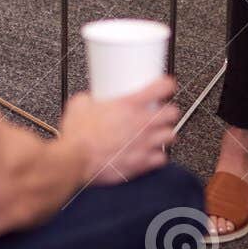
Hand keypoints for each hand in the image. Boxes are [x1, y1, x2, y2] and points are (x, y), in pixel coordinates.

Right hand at [59, 75, 181, 184]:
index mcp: (128, 105)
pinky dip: (158, 156)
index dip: (167, 85)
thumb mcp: (80, 104)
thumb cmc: (78, 135)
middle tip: (163, 111)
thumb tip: (89, 100)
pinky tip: (152, 153)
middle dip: (169, 111)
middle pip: (172, 113)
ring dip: (166, 133)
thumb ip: (90, 99)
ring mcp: (143, 144)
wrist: (75, 160)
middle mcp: (141, 123)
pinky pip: (161, 159)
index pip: (160, 88)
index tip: (166, 85)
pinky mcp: (140, 163)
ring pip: (170, 135)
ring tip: (159, 132)